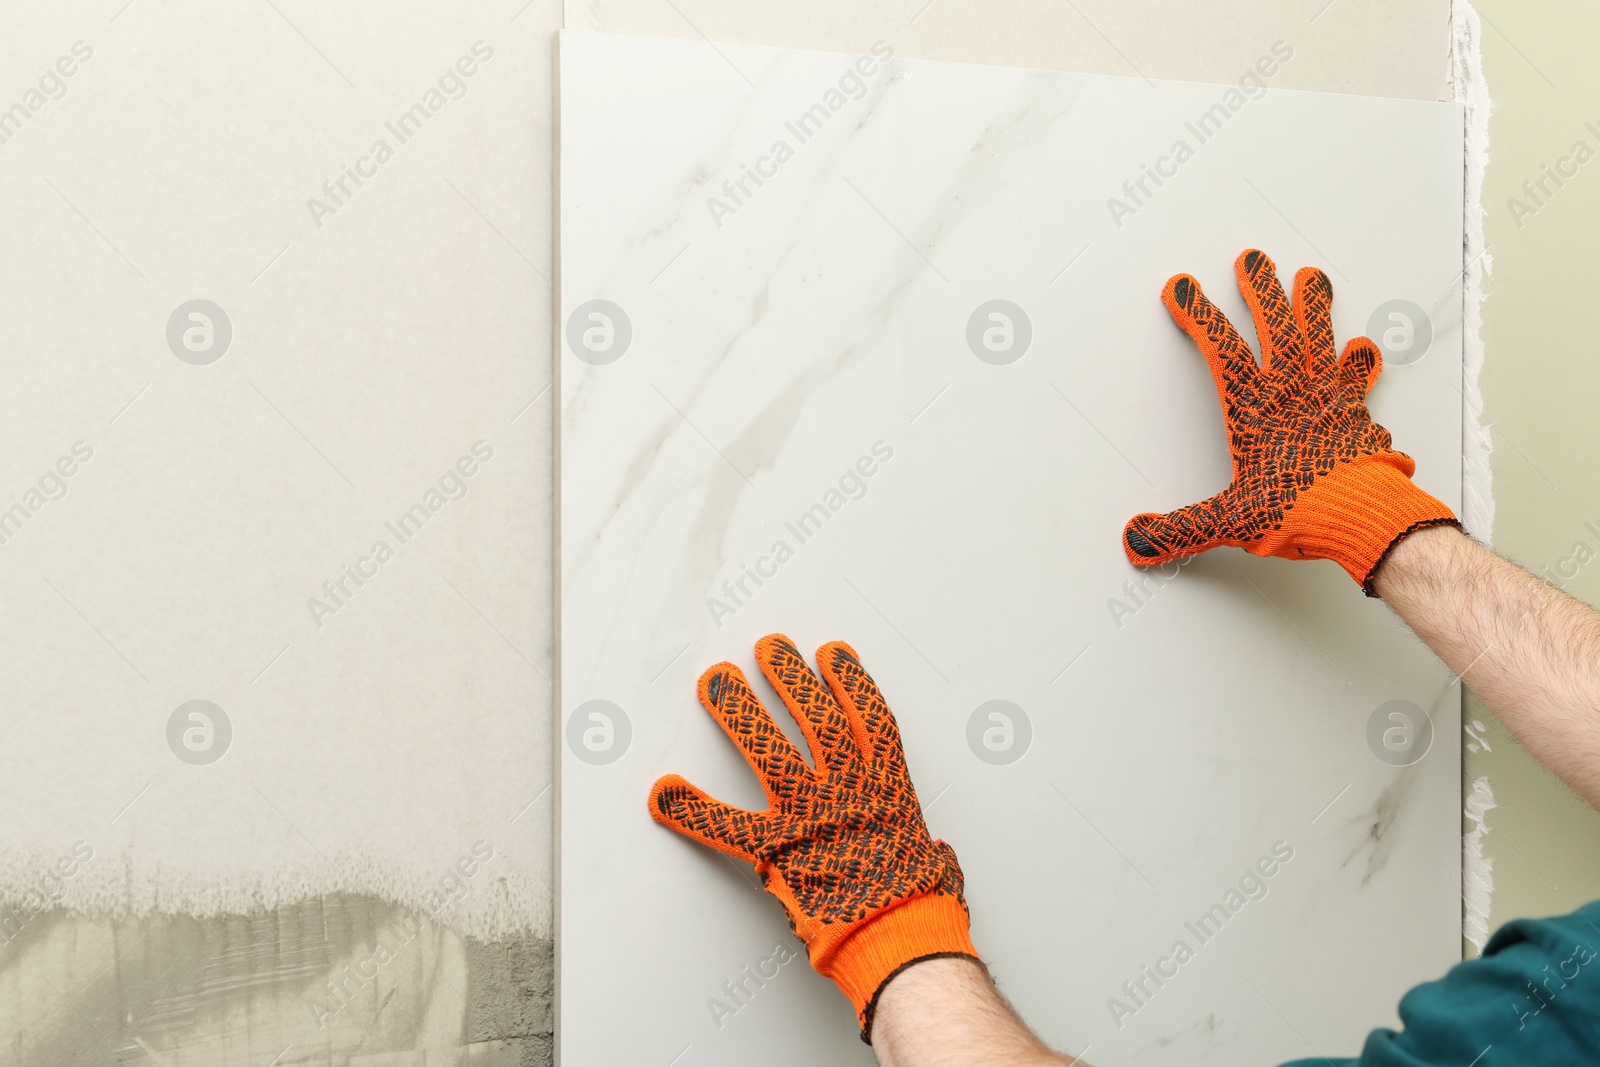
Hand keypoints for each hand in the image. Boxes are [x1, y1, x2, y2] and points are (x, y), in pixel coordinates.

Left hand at [649, 634, 978, 1039]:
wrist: (900, 938)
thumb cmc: (920, 908)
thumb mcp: (936, 868)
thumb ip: (931, 854)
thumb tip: (938, 858)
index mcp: (888, 788)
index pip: (868, 718)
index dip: (850, 681)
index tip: (832, 655)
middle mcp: (848, 789)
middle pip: (815, 717)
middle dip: (789, 678)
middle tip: (768, 649)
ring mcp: (810, 814)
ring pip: (769, 750)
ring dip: (740, 712)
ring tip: (718, 680)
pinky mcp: (777, 849)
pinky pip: (725, 825)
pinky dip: (690, 809)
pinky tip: (663, 790)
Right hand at [1122, 248, 1458, 593]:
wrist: (1363, 515)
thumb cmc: (1301, 508)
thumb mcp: (1228, 521)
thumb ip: (1182, 528)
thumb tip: (1140, 540)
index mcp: (1253, 409)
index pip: (1221, 350)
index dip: (1199, 315)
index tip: (1183, 289)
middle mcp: (1290, 393)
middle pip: (1275, 327)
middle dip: (1260, 291)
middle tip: (1253, 261)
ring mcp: (1328, 397)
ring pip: (1319, 338)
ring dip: (1313, 306)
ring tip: (1309, 277)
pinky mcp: (1357, 412)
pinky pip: (1359, 378)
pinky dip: (1360, 362)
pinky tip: (1363, 345)